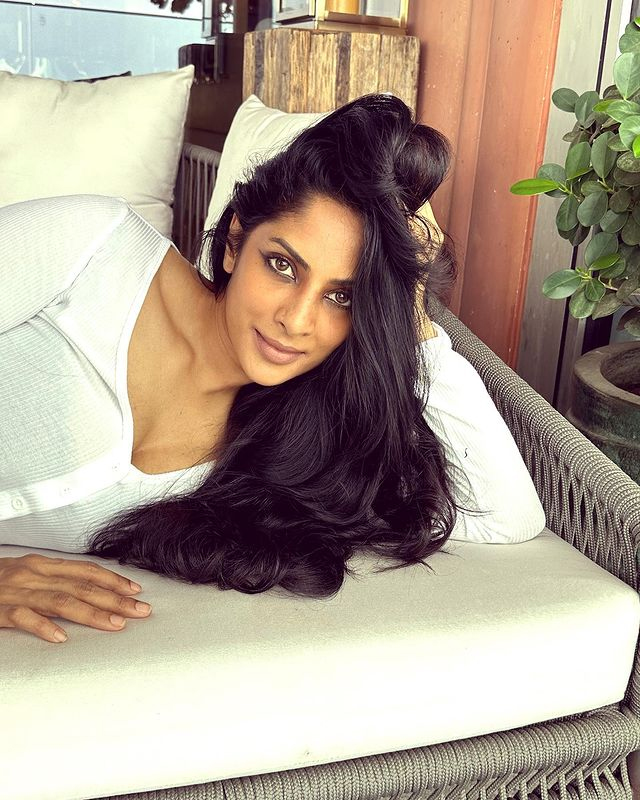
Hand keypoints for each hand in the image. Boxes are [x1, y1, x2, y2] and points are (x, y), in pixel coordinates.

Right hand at [0, 553, 151, 642]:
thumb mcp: (26, 574)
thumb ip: (53, 580)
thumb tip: (86, 590)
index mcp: (42, 565)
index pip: (86, 571)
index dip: (113, 580)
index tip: (136, 592)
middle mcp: (33, 574)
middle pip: (82, 587)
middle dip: (115, 599)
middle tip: (141, 611)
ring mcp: (16, 592)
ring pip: (61, 601)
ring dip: (92, 613)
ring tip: (115, 624)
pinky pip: (23, 618)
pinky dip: (43, 627)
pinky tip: (60, 638)